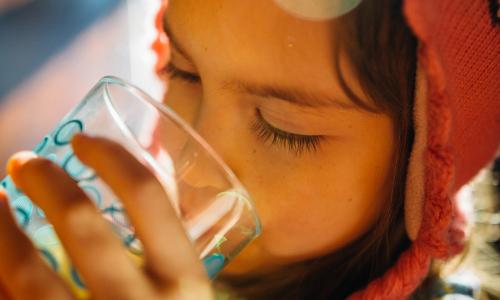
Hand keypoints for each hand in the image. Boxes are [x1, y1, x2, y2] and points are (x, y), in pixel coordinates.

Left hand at [0, 134, 213, 299]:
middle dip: (46, 180)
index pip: (149, 197)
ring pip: (25, 272)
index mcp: (185, 283)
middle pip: (82, 222)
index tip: (85, 140)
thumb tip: (123, 192)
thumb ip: (166, 257)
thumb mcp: (187, 298)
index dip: (112, 157)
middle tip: (26, 162)